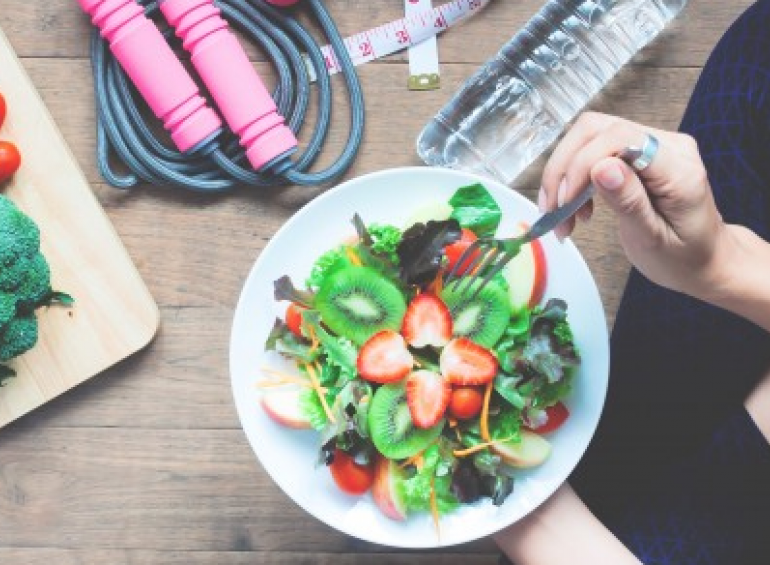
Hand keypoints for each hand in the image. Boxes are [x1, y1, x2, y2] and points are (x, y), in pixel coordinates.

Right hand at [540, 111, 729, 297]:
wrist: (704, 260)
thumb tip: (601, 168)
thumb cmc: (683, 257)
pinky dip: (573, 177)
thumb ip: (629, 202)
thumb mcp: (653, 240)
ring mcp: (653, 144)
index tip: (565, 203)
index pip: (620, 138)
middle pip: (597, 129)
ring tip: (561, 214)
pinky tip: (574, 207)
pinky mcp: (638, 151)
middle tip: (554, 210)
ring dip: (564, 174)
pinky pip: (593, 149)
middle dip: (565, 168)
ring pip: (588, 136)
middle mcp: (668, 145)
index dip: (582, 164)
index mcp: (679, 168)